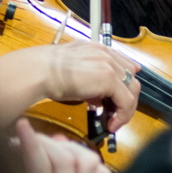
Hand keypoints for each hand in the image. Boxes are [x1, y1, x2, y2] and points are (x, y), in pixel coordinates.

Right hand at [0, 42, 140, 128]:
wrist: (39, 72)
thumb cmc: (45, 72)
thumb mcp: (71, 73)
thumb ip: (87, 80)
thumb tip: (97, 97)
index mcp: (94, 48)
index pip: (122, 63)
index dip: (125, 81)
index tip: (121, 97)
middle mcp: (104, 53)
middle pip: (130, 76)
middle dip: (126, 97)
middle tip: (116, 113)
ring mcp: (108, 64)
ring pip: (132, 89)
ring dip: (126, 109)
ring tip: (114, 122)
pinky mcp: (109, 78)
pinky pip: (126, 101)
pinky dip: (122, 115)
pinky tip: (111, 124)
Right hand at [14, 119, 111, 172]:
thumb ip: (19, 163)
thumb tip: (23, 136)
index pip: (40, 169)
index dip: (32, 143)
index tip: (22, 125)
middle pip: (66, 161)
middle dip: (46, 141)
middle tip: (29, 136)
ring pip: (88, 161)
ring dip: (67, 146)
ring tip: (50, 146)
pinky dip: (87, 159)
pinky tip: (70, 157)